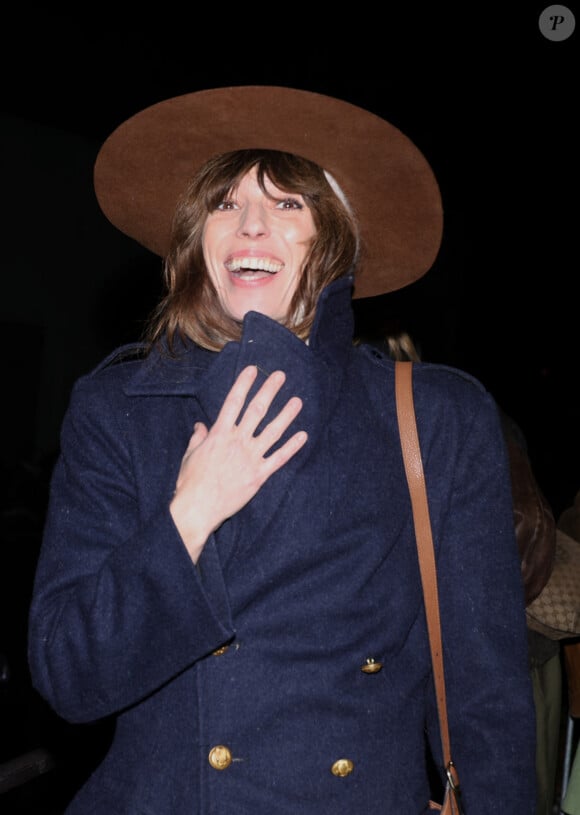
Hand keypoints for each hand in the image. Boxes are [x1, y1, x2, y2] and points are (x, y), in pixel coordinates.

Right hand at [170, 365, 306, 561]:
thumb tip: (200, 426)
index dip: (244, 384)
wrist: (198, 508)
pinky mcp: (259, 475)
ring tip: (297, 401)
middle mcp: (237, 441)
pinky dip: (291, 447)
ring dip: (286, 415)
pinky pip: (279, 458)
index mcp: (219, 433)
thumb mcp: (190, 455)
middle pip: (257, 410)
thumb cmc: (191, 482)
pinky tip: (302, 436)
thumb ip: (198, 438)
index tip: (253, 370)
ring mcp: (250, 457)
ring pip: (272, 431)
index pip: (233, 402)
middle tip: (280, 376)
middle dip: (269, 391)